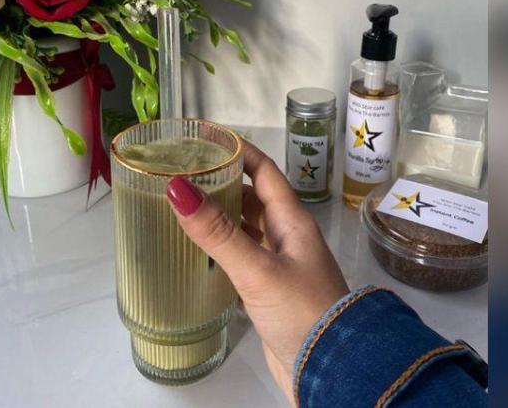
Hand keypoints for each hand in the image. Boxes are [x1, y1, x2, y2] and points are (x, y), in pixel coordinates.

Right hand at [166, 140, 348, 404]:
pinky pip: (241, 260)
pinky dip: (220, 251)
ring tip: (180, 207)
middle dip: (221, 183)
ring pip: (245, 230)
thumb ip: (218, 231)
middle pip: (252, 199)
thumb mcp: (257, 269)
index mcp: (292, 221)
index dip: (238, 151)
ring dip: (219, 218)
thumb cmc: (302, 310)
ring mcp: (279, 266)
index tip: (206, 137)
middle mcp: (287, 237)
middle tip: (180, 173)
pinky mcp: (269, 293)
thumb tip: (177, 186)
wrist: (330, 369)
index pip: (265, 172)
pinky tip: (197, 253)